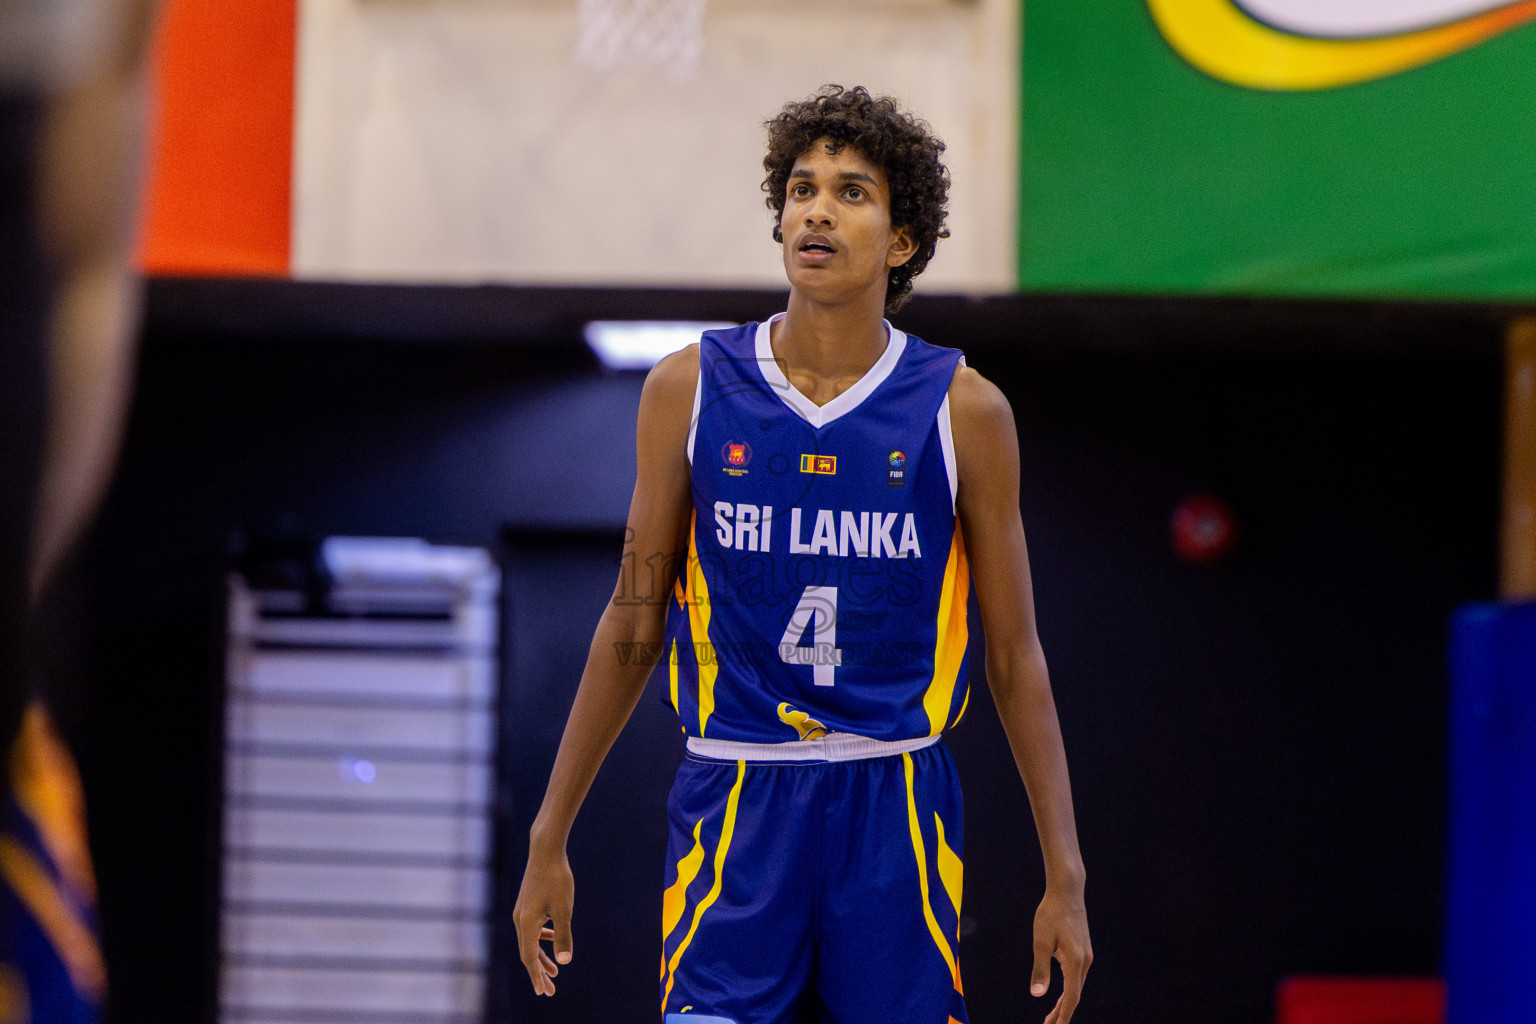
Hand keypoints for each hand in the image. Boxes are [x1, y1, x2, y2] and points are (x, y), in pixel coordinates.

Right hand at [513, 844, 575, 995]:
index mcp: (526, 924)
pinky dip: (540, 940)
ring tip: (554, 972)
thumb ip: (563, 935)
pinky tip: (550, 939)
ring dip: (541, 957)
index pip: (529, 958)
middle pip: (528, 953)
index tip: (543, 992)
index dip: (536, 976)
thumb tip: (565, 961)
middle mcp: (519, 920)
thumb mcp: (564, 909)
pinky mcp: (526, 903)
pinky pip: (531, 929)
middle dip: (539, 973)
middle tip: (549, 991)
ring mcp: (522, 911)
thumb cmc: (557, 878)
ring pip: (530, 941)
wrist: (546, 850)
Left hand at [1030, 885, 1091, 1023]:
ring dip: (1065, 1002)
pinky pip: (1076, 977)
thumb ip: (1040, 969)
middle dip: (1062, 1012)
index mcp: (1076, 961)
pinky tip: (1059, 995)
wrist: (1067, 892)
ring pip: (1076, 986)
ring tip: (1051, 1017)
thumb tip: (1037, 995)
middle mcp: (1085, 961)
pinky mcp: (1083, 951)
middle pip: (1074, 995)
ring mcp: (1086, 956)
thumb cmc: (1051, 914)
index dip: (1063, 1015)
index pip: (1071, 997)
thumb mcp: (1041, 941)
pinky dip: (1068, 989)